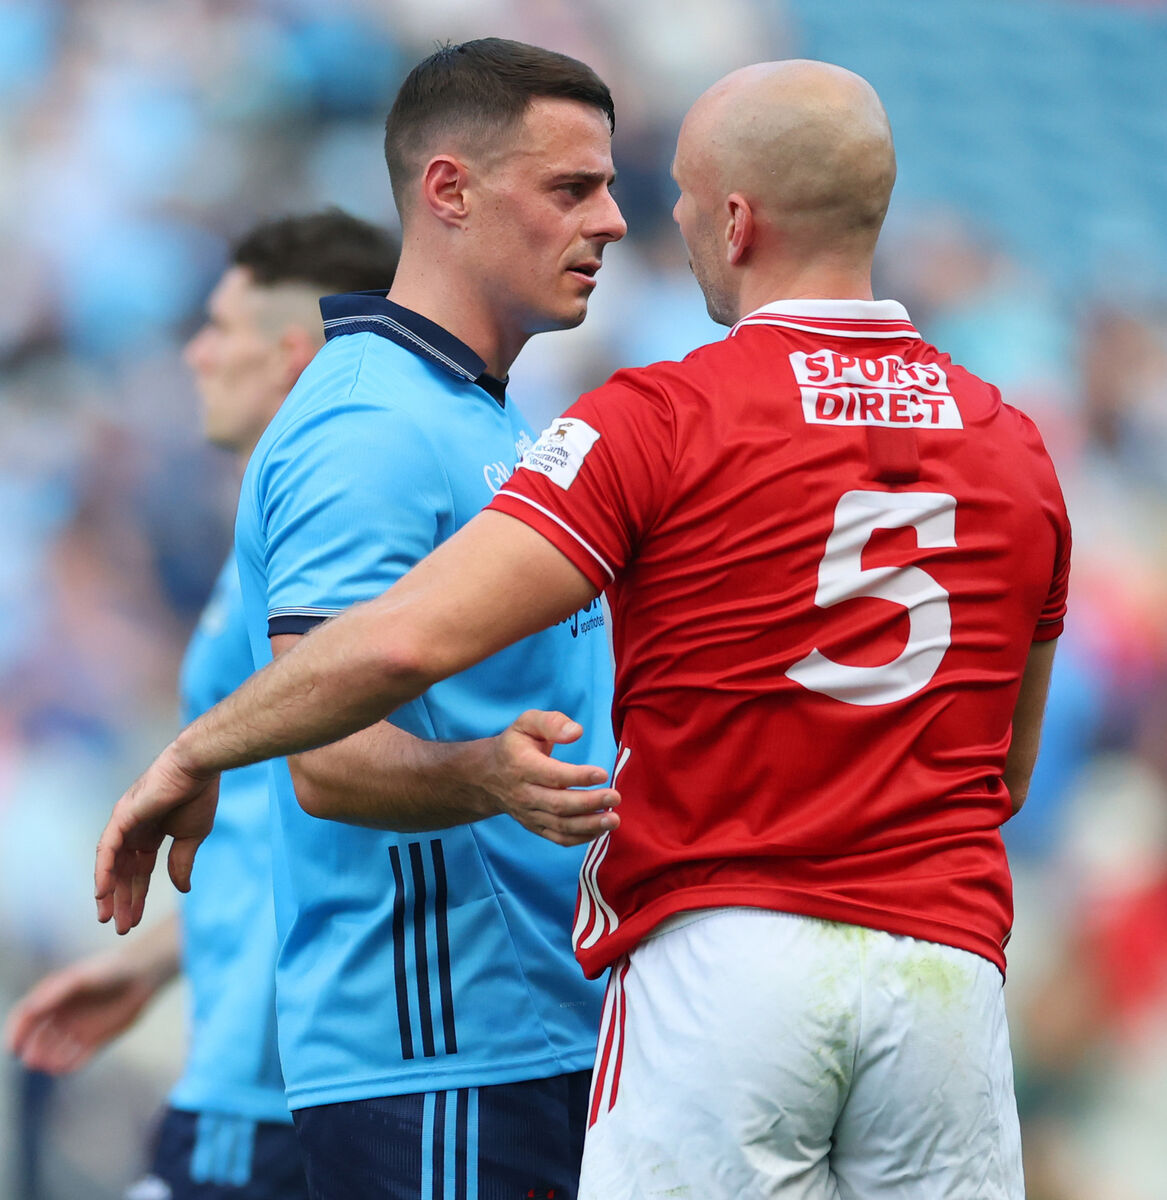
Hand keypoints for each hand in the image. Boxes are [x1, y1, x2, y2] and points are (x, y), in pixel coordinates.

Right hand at [4, 950, 163, 1073]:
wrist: (142, 975)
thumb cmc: (109, 970)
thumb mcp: (81, 978)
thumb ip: (56, 991)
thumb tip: (31, 1007)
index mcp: (52, 998)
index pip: (25, 1017)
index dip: (16, 1032)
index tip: (13, 1046)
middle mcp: (61, 1016)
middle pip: (37, 1039)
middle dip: (32, 1051)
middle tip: (32, 1059)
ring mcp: (77, 1029)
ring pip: (55, 1052)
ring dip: (49, 1060)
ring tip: (50, 1064)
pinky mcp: (95, 1040)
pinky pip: (77, 1058)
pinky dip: (69, 1065)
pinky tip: (66, 1068)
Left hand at [95, 746, 220, 933]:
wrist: (199, 769)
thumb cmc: (199, 796)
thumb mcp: (192, 837)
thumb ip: (181, 862)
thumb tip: (182, 889)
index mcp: (151, 834)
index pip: (140, 871)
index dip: (137, 896)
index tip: (134, 920)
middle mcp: (133, 830)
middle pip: (124, 872)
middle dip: (122, 900)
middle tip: (120, 927)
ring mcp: (125, 823)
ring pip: (112, 864)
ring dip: (109, 892)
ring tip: (107, 917)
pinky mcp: (123, 817)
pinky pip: (107, 849)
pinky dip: (104, 871)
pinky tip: (102, 892)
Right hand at [477, 710, 619, 846]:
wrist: (487, 776)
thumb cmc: (515, 745)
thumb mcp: (526, 723)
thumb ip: (551, 722)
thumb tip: (577, 732)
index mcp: (522, 766)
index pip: (552, 775)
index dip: (578, 776)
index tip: (602, 774)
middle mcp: (523, 793)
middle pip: (558, 804)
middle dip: (589, 803)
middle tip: (615, 797)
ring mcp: (528, 813)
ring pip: (560, 825)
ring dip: (589, 825)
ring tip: (614, 820)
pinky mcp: (534, 826)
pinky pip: (557, 837)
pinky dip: (580, 838)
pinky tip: (600, 830)